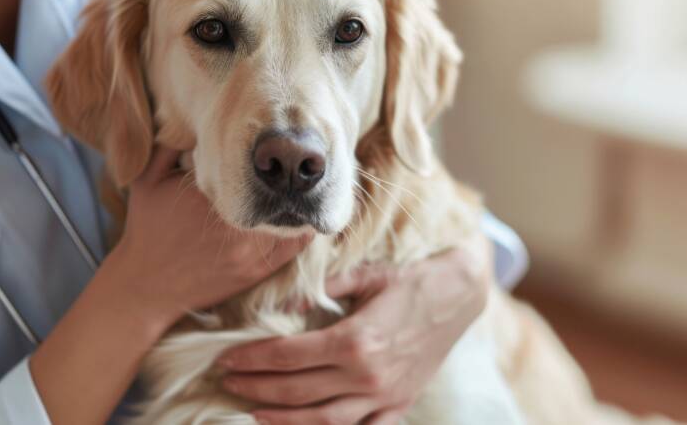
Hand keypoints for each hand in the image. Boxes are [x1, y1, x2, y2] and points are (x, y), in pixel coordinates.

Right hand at [103, 145, 310, 331]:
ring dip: (299, 203)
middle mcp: (235, 224)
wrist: (145, 286)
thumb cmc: (147, 229)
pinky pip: (292, 248)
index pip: (253, 167)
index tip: (273, 146)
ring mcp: (248, 251)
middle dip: (289, 176)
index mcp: (211, 197)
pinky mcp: (255, 271)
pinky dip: (301, 230)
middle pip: (279, 192)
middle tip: (300, 161)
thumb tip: (189, 119)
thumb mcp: (147, 181)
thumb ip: (168, 146)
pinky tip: (302, 215)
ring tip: (305, 187)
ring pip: (292, 220)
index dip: (266, 156)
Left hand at [217, 235, 492, 424]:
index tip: (227, 359)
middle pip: (297, 391)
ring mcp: (385, 396)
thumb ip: (321, 289)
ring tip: (255, 411)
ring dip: (283, 419)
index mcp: (355, 340)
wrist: (459, 295)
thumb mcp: (365, 276)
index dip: (253, 359)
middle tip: (229, 382)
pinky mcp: (400, 404)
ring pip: (323, 421)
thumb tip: (281, 303)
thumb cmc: (411, 280)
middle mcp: (367, 375)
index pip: (288, 356)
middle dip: (256, 388)